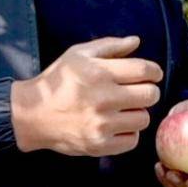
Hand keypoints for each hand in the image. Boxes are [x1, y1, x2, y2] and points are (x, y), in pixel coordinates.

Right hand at [12, 36, 162, 156]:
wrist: (32, 115)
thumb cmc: (57, 81)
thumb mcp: (78, 54)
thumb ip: (109, 46)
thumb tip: (136, 41)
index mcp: (98, 73)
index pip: (144, 70)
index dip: (154, 71)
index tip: (153, 74)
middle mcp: (102, 99)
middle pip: (150, 95)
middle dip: (148, 91)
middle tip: (139, 92)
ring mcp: (101, 125)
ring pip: (143, 118)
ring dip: (137, 112)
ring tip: (123, 109)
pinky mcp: (99, 145)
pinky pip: (132, 140)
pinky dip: (128, 133)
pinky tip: (116, 125)